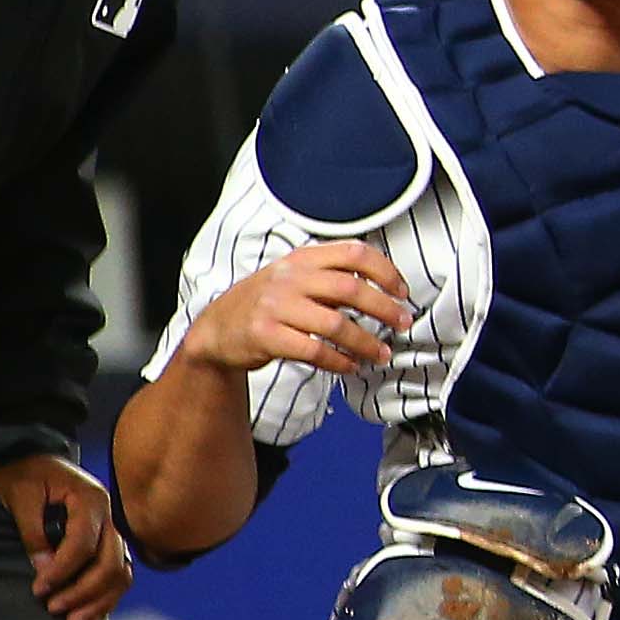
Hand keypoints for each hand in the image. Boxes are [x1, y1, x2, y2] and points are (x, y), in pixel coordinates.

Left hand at [0, 454, 128, 619]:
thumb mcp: (23, 496)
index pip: (85, 543)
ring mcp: (113, 532)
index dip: (62, 570)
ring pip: (120, 574)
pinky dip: (106, 599)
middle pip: (109, 563)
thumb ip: (34, 531)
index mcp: (93, 500)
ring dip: (98, 602)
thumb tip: (44, 566)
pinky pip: (118, 576)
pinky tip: (88, 616)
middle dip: (82, 591)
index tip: (38, 589)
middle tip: (52, 608)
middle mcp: (111, 517)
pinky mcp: (109, 545)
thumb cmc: (28, 476)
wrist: (37, 463)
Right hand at [186, 242, 411, 378]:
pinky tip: (351, 366)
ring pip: (335, 323)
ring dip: (366, 342)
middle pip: (350, 288)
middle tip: (403, 323)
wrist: (215, 329)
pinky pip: (313, 350)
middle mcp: (289, 278)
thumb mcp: (295, 278)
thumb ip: (333, 279)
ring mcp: (275, 306)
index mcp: (302, 258)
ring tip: (382, 353)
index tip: (402, 291)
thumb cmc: (265, 303)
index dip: (385, 271)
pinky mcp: (265, 335)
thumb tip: (383, 291)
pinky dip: (339, 361)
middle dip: (384, 308)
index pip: (354, 252)